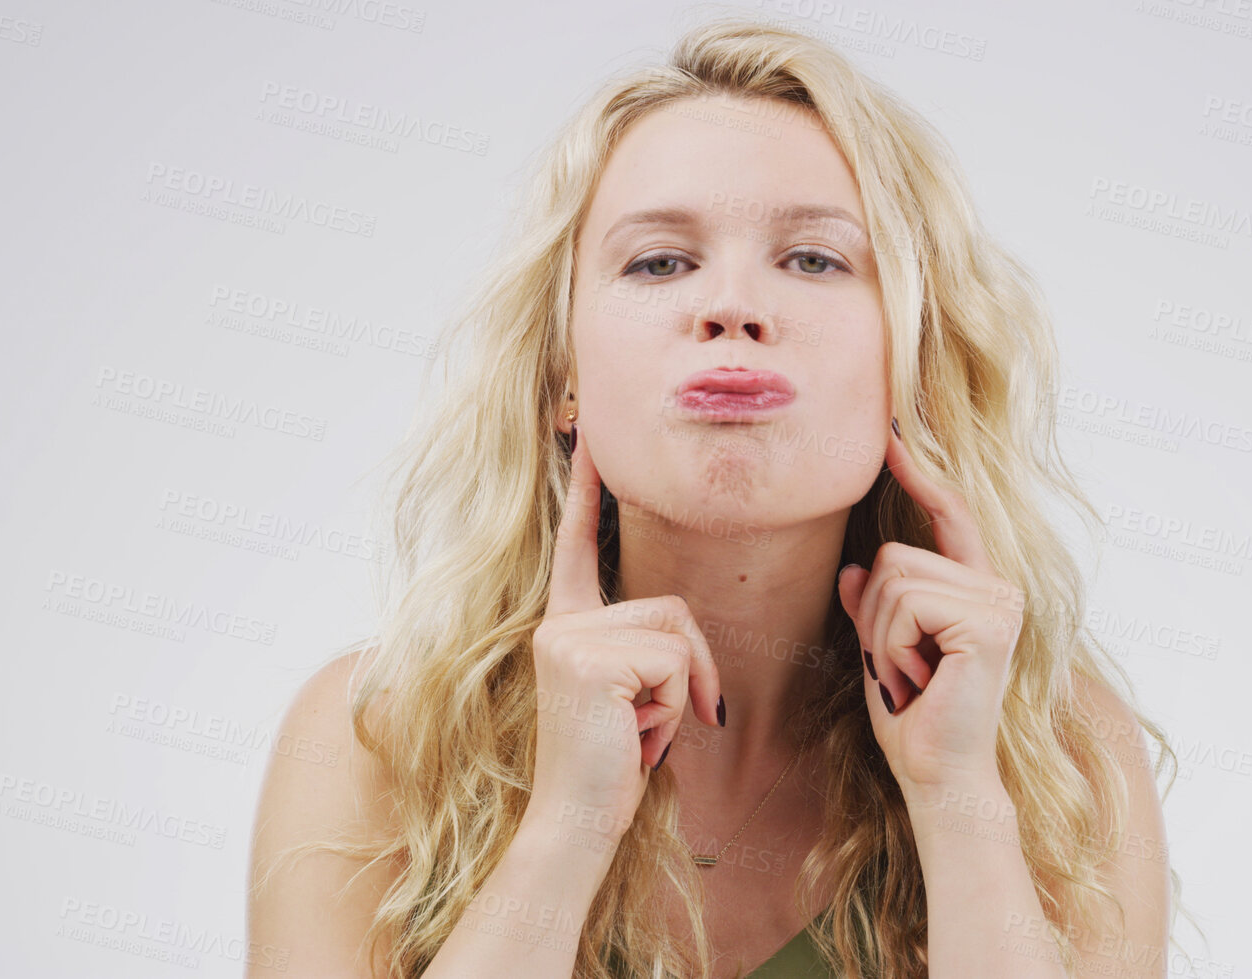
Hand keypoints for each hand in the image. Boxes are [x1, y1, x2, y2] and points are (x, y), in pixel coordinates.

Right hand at [525, 425, 723, 840]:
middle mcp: (559, 622)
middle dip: (693, 670)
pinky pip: (675, 661)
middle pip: (672, 606)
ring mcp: (567, 636)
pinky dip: (677, 706)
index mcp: (567, 624)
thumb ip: (646, 649)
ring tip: (641, 734)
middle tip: (657, 727)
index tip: (586, 427)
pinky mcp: (587, 657)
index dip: (585, 485)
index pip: (579, 542)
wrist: (577, 825)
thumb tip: (682, 630)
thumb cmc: (615, 769)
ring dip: (683, 693)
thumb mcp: (636, 696)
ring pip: (678, 633)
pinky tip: (638, 739)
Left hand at [838, 423, 1024, 800]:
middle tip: (901, 669)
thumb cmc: (914, 720)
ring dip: (882, 636)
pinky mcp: (988, 622)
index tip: (892, 434)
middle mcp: (998, 587)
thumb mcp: (882, 651)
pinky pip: (904, 605)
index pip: (949, 515)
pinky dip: (893, 646)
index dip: (919, 474)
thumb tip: (855, 569)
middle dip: (874, 616)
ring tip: (910, 676)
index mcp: (979, 588)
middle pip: (895, 556)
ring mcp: (998, 602)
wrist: (939, 776)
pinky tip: (918, 680)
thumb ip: (873, 607)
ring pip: (894, 579)